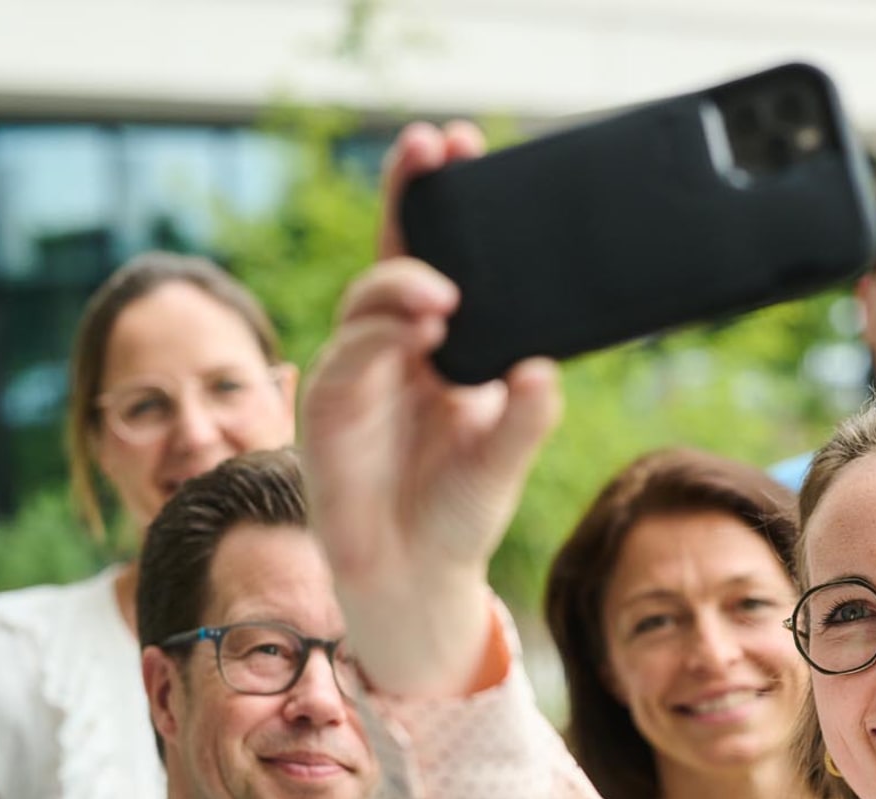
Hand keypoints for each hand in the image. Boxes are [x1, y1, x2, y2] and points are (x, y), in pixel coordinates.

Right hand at [299, 121, 561, 696]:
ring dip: (401, 286)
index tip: (457, 142)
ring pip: (368, 303)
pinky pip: (347, 364)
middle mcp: (396, 349)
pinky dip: (376, 342)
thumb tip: (544, 370)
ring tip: (444, 296)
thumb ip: (527, 417)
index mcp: (441, 344)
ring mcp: (360, 376)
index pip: (438, 252)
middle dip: (409, 197)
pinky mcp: (330, 415)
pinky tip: (414, 335)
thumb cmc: (459, 510)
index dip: (436, 196)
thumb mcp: (507, 459)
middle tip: (436, 153)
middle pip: (393, 252)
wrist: (416, 579)